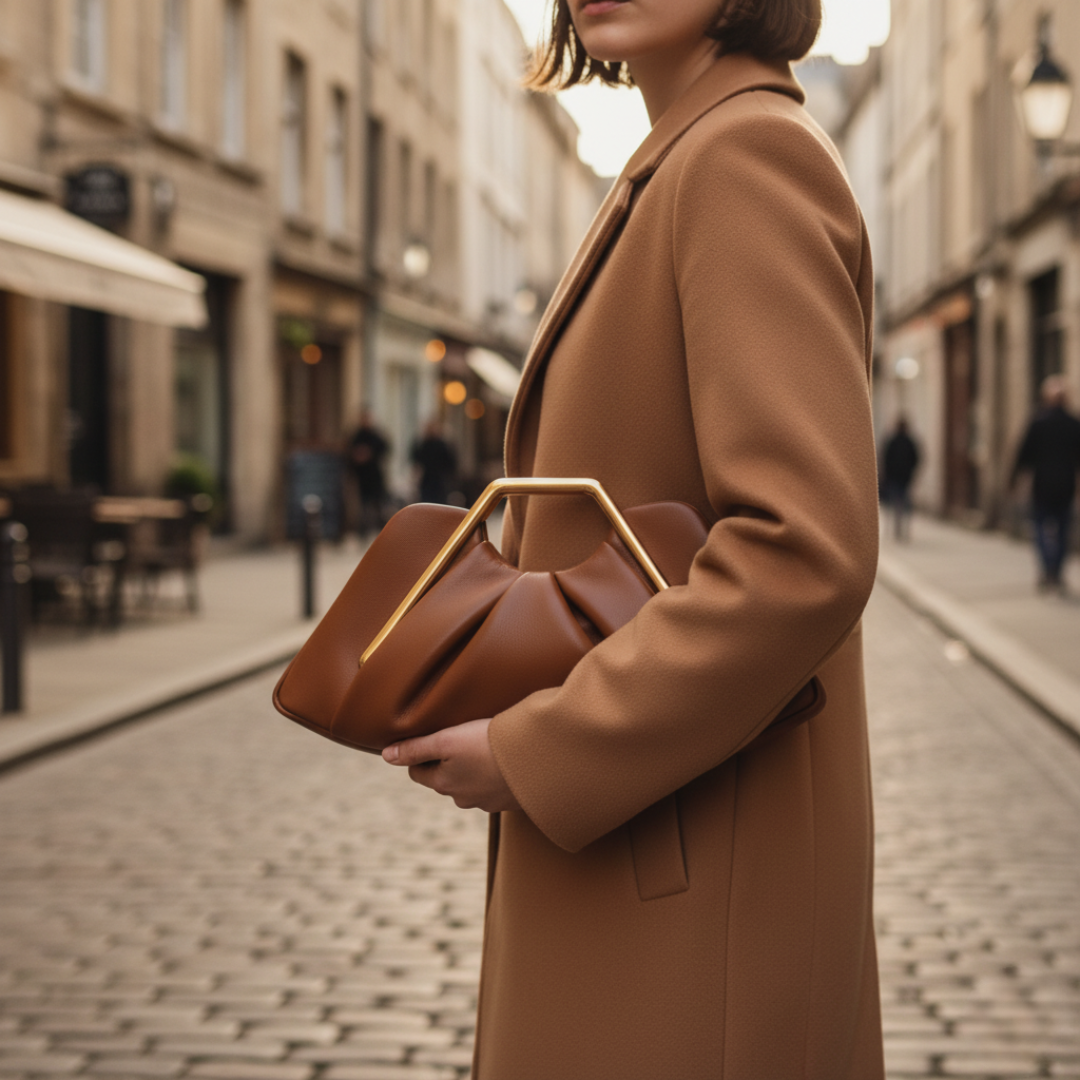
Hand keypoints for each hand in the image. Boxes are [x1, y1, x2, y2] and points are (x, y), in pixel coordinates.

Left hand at [382, 719, 521, 812]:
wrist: (537, 759)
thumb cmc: (488, 746)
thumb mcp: (446, 741)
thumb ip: (415, 748)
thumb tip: (385, 755)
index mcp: (444, 784)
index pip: (418, 772)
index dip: (420, 753)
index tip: (432, 736)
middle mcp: (463, 798)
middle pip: (444, 779)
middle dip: (447, 762)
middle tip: (460, 737)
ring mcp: (489, 801)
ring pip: (471, 783)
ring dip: (473, 768)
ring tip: (484, 746)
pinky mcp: (512, 798)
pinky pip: (495, 785)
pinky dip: (495, 773)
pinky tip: (504, 759)